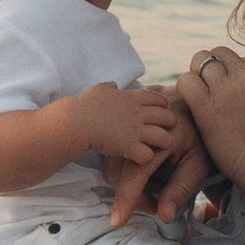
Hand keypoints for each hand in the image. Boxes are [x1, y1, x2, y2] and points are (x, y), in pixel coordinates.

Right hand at [76, 83, 192, 176]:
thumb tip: (114, 85)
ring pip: (165, 139)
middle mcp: (138, 113)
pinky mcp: (129, 147)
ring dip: (161, 145)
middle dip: (168, 126)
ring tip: (154, 148)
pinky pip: (148, 156)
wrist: (75, 121)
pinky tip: (138, 158)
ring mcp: (135, 131)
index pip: (160, 100)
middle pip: (169, 118)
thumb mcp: (99, 90)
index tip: (156, 115)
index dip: (162, 108)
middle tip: (159, 133)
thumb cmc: (84, 105)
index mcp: (133, 99)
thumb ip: (109, 87)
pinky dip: (145, 159)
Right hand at [92, 86, 195, 225]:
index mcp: (160, 136)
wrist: (197, 110)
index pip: (135, 174)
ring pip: (113, 166)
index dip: (127, 198)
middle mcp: (139, 129)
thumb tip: (164, 216)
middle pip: (119, 173)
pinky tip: (148, 173)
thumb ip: (181, 189)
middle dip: (134, 196)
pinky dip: (126, 171)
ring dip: (129, 184)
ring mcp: (128, 128)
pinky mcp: (123, 130)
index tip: (117, 221)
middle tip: (156, 205)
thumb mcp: (198, 165)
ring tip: (157, 186)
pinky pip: (114, 157)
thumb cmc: (202, 139)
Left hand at [173, 48, 244, 189]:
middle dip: (211, 69)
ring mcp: (228, 87)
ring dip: (197, 78)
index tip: (229, 93)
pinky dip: (186, 90)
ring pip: (200, 61)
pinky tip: (191, 107)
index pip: (240, 59)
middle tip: (209, 92)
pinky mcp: (208, 104)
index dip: (230, 75)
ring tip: (199, 100)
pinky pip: (186, 82)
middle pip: (218, 54)